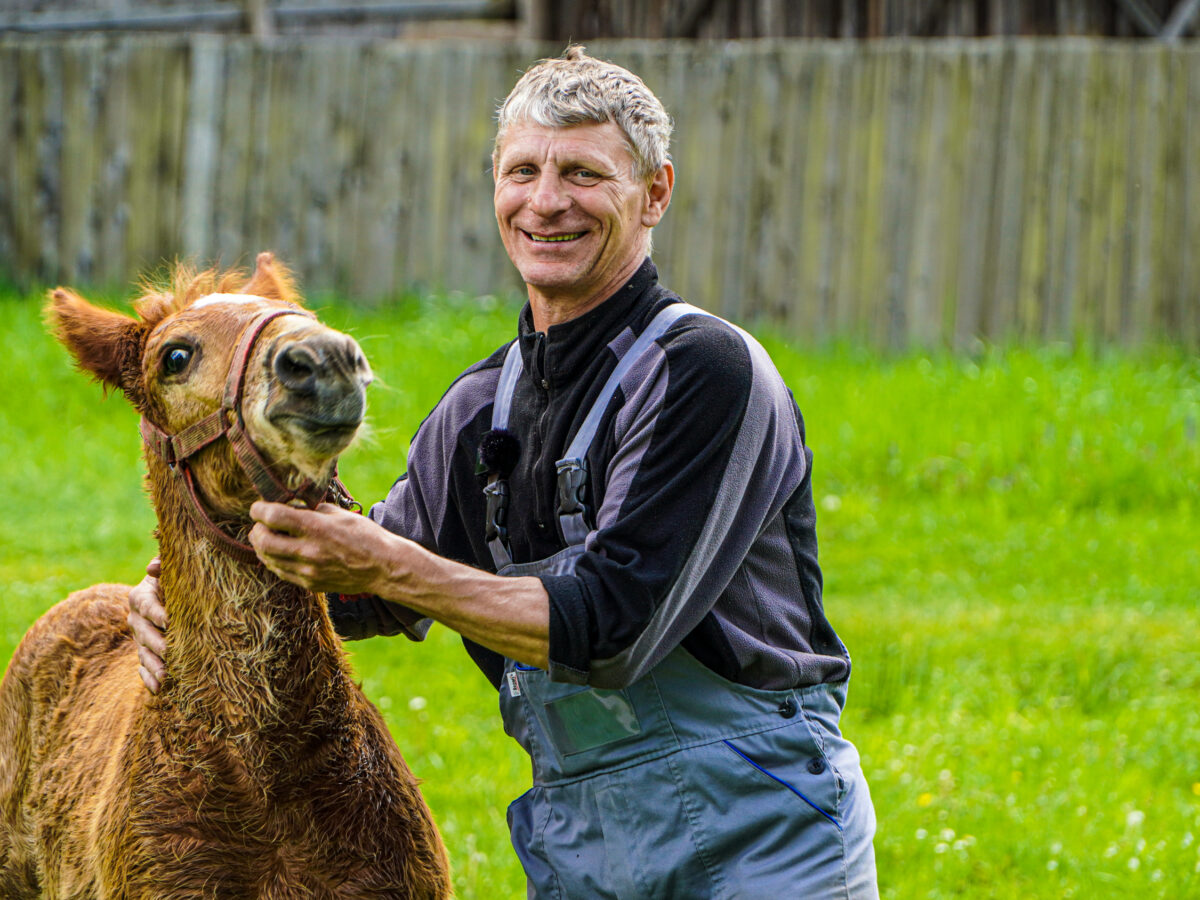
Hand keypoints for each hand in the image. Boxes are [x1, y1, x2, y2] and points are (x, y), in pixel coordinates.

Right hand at [127, 557, 167, 692]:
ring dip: (153, 666)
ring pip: (144, 654)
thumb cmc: (173, 579)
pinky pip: (143, 669)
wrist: (168, 593)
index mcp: (140, 597)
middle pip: (145, 634)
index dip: (158, 614)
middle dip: (157, 644)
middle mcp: (135, 620)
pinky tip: (159, 689)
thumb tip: (153, 567)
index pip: (148, 606)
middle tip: (169, 653)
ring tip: (166, 676)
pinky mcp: (144, 653)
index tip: (170, 621)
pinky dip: (149, 679)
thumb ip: (163, 567)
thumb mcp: (170, 571)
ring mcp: (139, 639)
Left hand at [249, 501, 395, 594]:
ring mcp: (307, 571)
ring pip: (268, 559)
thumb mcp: (340, 514)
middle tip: (260, 524)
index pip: (272, 516)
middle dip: (256, 530)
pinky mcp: (309, 583)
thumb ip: (313, 510)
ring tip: (266, 538)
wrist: (383, 567)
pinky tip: (280, 553)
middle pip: (262, 541)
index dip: (259, 509)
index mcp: (315, 528)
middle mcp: (308, 551)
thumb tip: (292, 505)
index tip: (258, 507)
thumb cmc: (365, 536)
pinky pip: (281, 572)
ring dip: (262, 547)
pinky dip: (274, 561)